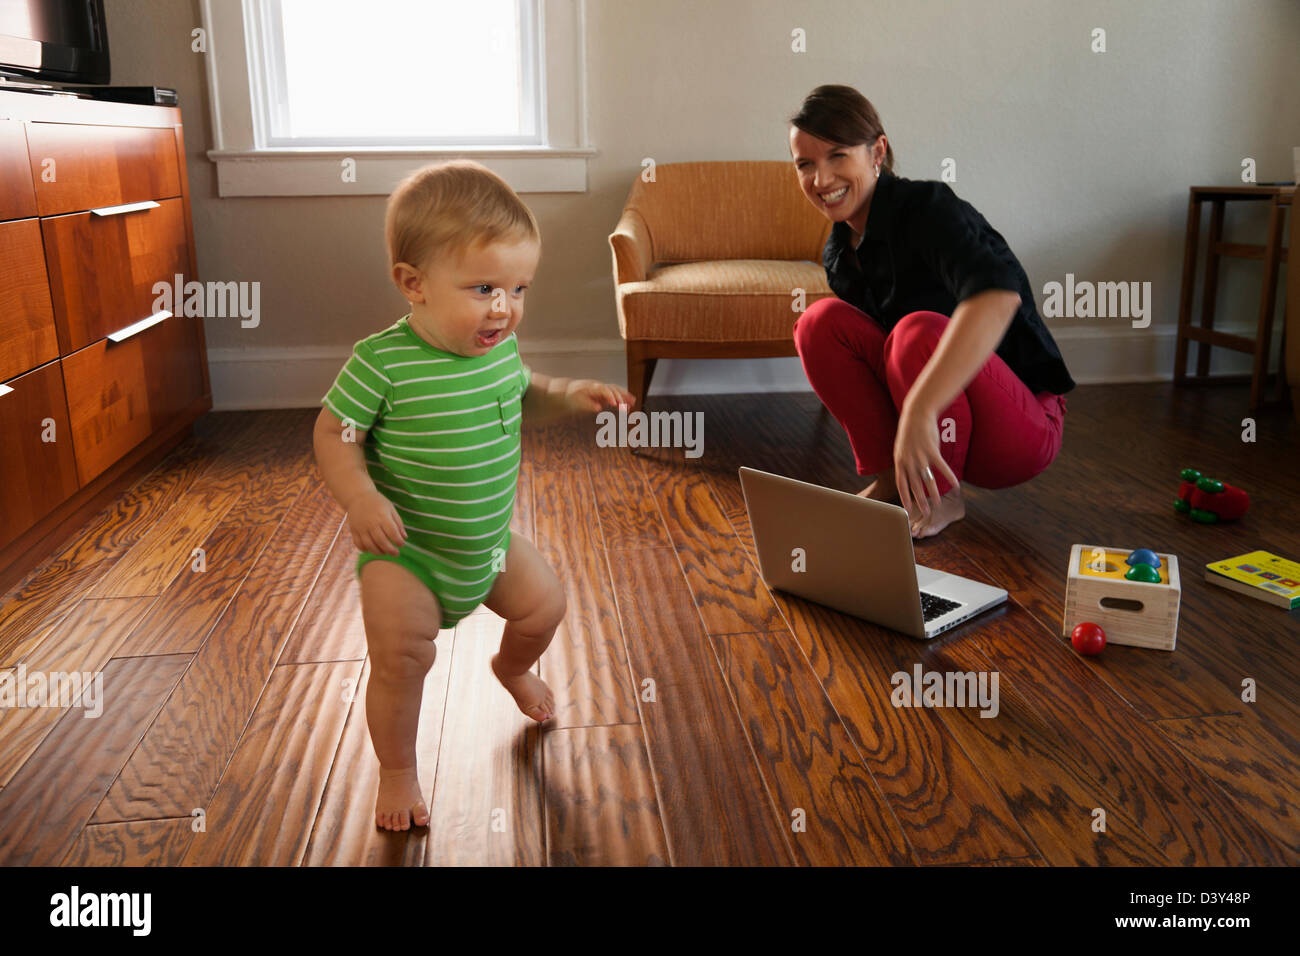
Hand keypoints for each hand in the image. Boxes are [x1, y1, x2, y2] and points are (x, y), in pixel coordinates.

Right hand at [347, 489, 406, 555]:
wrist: (357, 496)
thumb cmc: (377, 502)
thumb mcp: (391, 509)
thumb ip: (398, 523)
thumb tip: (404, 537)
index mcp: (382, 516)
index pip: (392, 533)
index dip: (398, 541)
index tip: (402, 544)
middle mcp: (371, 523)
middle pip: (381, 541)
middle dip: (390, 550)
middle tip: (396, 553)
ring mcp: (361, 528)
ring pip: (370, 545)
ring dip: (379, 552)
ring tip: (385, 552)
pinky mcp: (354, 530)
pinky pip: (359, 544)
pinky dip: (365, 549)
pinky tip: (372, 549)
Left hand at [563, 379, 635, 413]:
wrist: (570, 390)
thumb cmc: (573, 397)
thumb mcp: (577, 401)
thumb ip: (588, 405)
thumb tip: (598, 408)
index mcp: (592, 387)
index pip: (604, 389)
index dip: (610, 396)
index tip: (615, 404)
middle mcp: (599, 386)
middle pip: (612, 388)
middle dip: (620, 397)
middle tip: (626, 407)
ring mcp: (603, 388)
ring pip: (616, 390)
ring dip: (625, 396)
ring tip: (633, 402)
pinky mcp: (605, 393)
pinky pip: (616, 393)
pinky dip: (624, 397)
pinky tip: (631, 402)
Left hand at [893, 400, 958, 521]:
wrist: (916, 415)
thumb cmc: (910, 433)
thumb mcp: (902, 450)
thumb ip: (905, 464)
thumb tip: (909, 476)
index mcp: (900, 462)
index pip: (901, 484)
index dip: (904, 497)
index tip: (907, 510)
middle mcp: (909, 461)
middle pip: (914, 485)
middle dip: (919, 500)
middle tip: (925, 512)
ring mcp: (920, 456)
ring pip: (928, 480)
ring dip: (933, 493)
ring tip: (938, 504)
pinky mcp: (932, 450)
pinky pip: (942, 467)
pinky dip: (949, 477)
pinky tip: (955, 485)